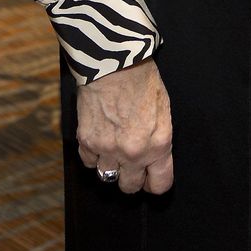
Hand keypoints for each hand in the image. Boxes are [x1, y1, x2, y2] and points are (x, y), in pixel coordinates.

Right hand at [76, 58, 172, 193]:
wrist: (115, 62)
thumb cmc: (143, 79)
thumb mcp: (163, 109)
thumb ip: (158, 138)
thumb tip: (154, 155)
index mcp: (159, 144)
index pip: (160, 184)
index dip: (155, 183)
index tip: (152, 180)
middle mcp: (134, 153)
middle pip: (130, 187)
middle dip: (132, 178)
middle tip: (132, 166)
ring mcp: (108, 149)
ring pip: (107, 178)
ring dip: (111, 167)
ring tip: (114, 151)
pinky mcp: (87, 142)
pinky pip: (89, 162)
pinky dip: (93, 155)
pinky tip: (100, 140)